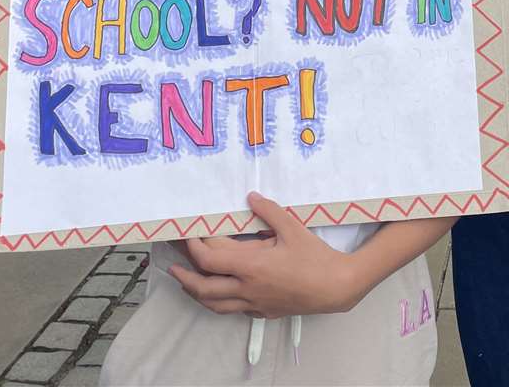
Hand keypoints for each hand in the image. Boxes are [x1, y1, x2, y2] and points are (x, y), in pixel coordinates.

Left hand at [168, 192, 356, 317]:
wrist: (335, 287)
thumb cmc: (314, 256)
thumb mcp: (293, 228)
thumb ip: (269, 211)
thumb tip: (250, 196)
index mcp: (250, 265)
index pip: (209, 259)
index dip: (194, 246)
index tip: (188, 234)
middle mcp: (246, 288)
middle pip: (203, 287)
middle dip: (184, 275)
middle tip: (173, 265)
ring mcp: (253, 303)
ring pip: (214, 304)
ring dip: (196, 293)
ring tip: (186, 282)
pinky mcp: (262, 311)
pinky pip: (232, 309)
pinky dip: (218, 301)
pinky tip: (219, 293)